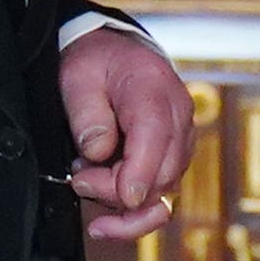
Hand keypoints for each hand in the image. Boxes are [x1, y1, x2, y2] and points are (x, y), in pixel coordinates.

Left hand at [58, 24, 197, 242]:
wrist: (120, 53)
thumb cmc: (99, 63)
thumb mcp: (78, 77)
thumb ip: (87, 113)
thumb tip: (97, 152)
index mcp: (154, 90)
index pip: (156, 139)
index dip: (139, 175)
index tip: (121, 199)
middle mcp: (178, 118)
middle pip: (163, 175)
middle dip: (118, 193)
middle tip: (78, 180)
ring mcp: (181, 140)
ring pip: (164, 192)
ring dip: (125, 205)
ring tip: (87, 185)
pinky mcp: (175, 157)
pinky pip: (160, 193)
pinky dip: (134, 207)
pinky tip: (107, 202)